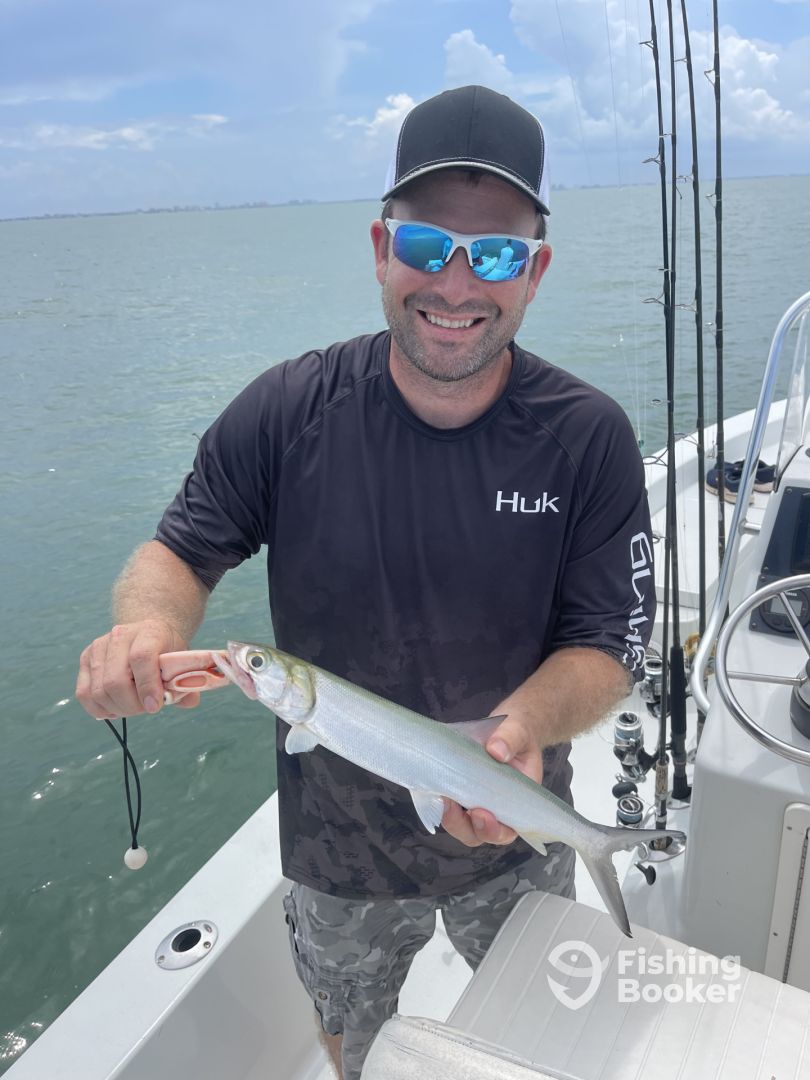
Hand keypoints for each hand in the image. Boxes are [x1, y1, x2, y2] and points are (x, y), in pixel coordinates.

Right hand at [76, 619, 192, 719]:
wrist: (146, 634)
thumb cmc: (166, 652)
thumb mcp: (181, 661)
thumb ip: (187, 683)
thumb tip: (189, 702)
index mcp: (150, 631)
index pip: (142, 658)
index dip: (147, 686)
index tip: (155, 707)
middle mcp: (120, 635)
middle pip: (116, 680)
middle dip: (132, 705)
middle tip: (146, 709)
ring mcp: (99, 646)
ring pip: (99, 691)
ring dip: (118, 709)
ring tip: (134, 707)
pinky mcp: (86, 659)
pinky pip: (84, 694)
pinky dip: (100, 709)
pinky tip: (116, 709)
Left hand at [441, 714, 543, 846]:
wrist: (506, 725)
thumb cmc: (518, 732)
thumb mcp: (518, 730)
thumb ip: (511, 739)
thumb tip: (496, 750)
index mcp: (518, 800)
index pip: (508, 829)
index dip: (494, 830)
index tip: (480, 813)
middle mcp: (497, 807)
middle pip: (479, 834)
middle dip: (464, 826)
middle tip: (452, 805)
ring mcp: (476, 801)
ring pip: (461, 825)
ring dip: (449, 817)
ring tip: (440, 796)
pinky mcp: (459, 791)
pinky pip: (448, 806)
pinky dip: (439, 802)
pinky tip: (431, 787)